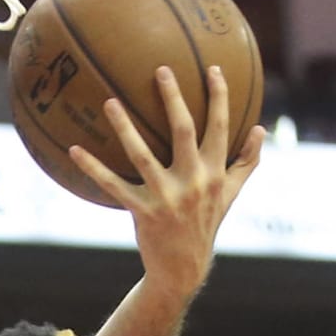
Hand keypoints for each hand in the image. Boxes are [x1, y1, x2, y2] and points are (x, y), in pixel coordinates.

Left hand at [71, 65, 263, 299]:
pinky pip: (112, 184)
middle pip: (183, 131)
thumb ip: (246, 162)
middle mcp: (193, 182)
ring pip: (142, 154)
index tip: (211, 69)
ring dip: (124, 126)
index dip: (219, 97)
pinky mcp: (142, 211)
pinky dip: (92, 167)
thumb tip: (261, 129)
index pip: (220, 128)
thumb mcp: (230, 194)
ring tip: (109, 101)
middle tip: (160, 70)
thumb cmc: (206, 223)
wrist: (184, 267)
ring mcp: (166, 197)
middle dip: (173, 98)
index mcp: (215, 173)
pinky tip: (74, 148)